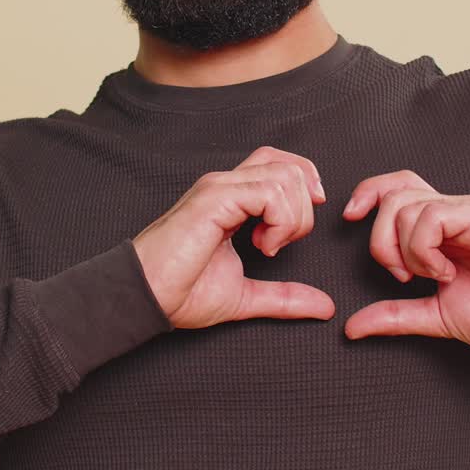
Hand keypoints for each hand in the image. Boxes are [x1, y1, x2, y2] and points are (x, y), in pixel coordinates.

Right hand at [132, 145, 334, 328]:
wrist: (145, 298)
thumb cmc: (181, 293)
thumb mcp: (246, 296)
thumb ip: (285, 297)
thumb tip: (324, 306)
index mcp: (232, 198)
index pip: (280, 162)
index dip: (305, 183)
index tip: (299, 226)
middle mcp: (226, 185)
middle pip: (290, 166)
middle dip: (304, 209)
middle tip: (281, 243)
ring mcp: (220, 188)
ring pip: (286, 177)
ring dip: (291, 219)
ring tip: (267, 247)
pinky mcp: (214, 198)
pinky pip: (269, 192)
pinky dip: (279, 221)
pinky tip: (261, 246)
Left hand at [342, 170, 469, 348]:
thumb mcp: (434, 316)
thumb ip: (394, 315)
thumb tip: (352, 326)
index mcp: (438, 227)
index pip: (394, 187)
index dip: (367, 193)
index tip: (348, 217)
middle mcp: (450, 212)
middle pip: (392, 196)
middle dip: (379, 241)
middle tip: (402, 274)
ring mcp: (465, 211)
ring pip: (406, 206)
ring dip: (406, 250)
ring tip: (433, 275)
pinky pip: (432, 216)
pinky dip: (425, 249)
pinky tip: (444, 272)